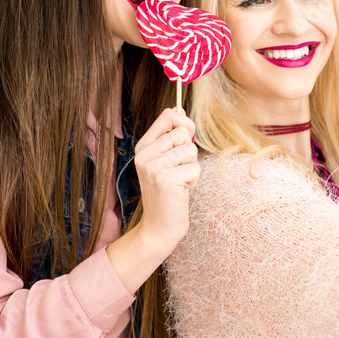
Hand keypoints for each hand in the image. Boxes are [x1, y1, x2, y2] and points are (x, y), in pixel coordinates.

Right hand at [132, 106, 199, 247]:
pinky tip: (181, 191)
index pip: (168, 115)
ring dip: (192, 167)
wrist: (159, 226)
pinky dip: (193, 180)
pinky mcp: (166, 180)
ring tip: (179, 181)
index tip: (186, 137)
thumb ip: (172, 138)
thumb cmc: (168, 192)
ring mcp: (153, 167)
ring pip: (190, 149)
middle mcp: (144, 154)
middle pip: (183, 132)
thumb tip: (181, 111)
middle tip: (180, 169)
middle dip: (190, 151)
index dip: (184, 122)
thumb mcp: (166, 162)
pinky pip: (194, 168)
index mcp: (143, 147)